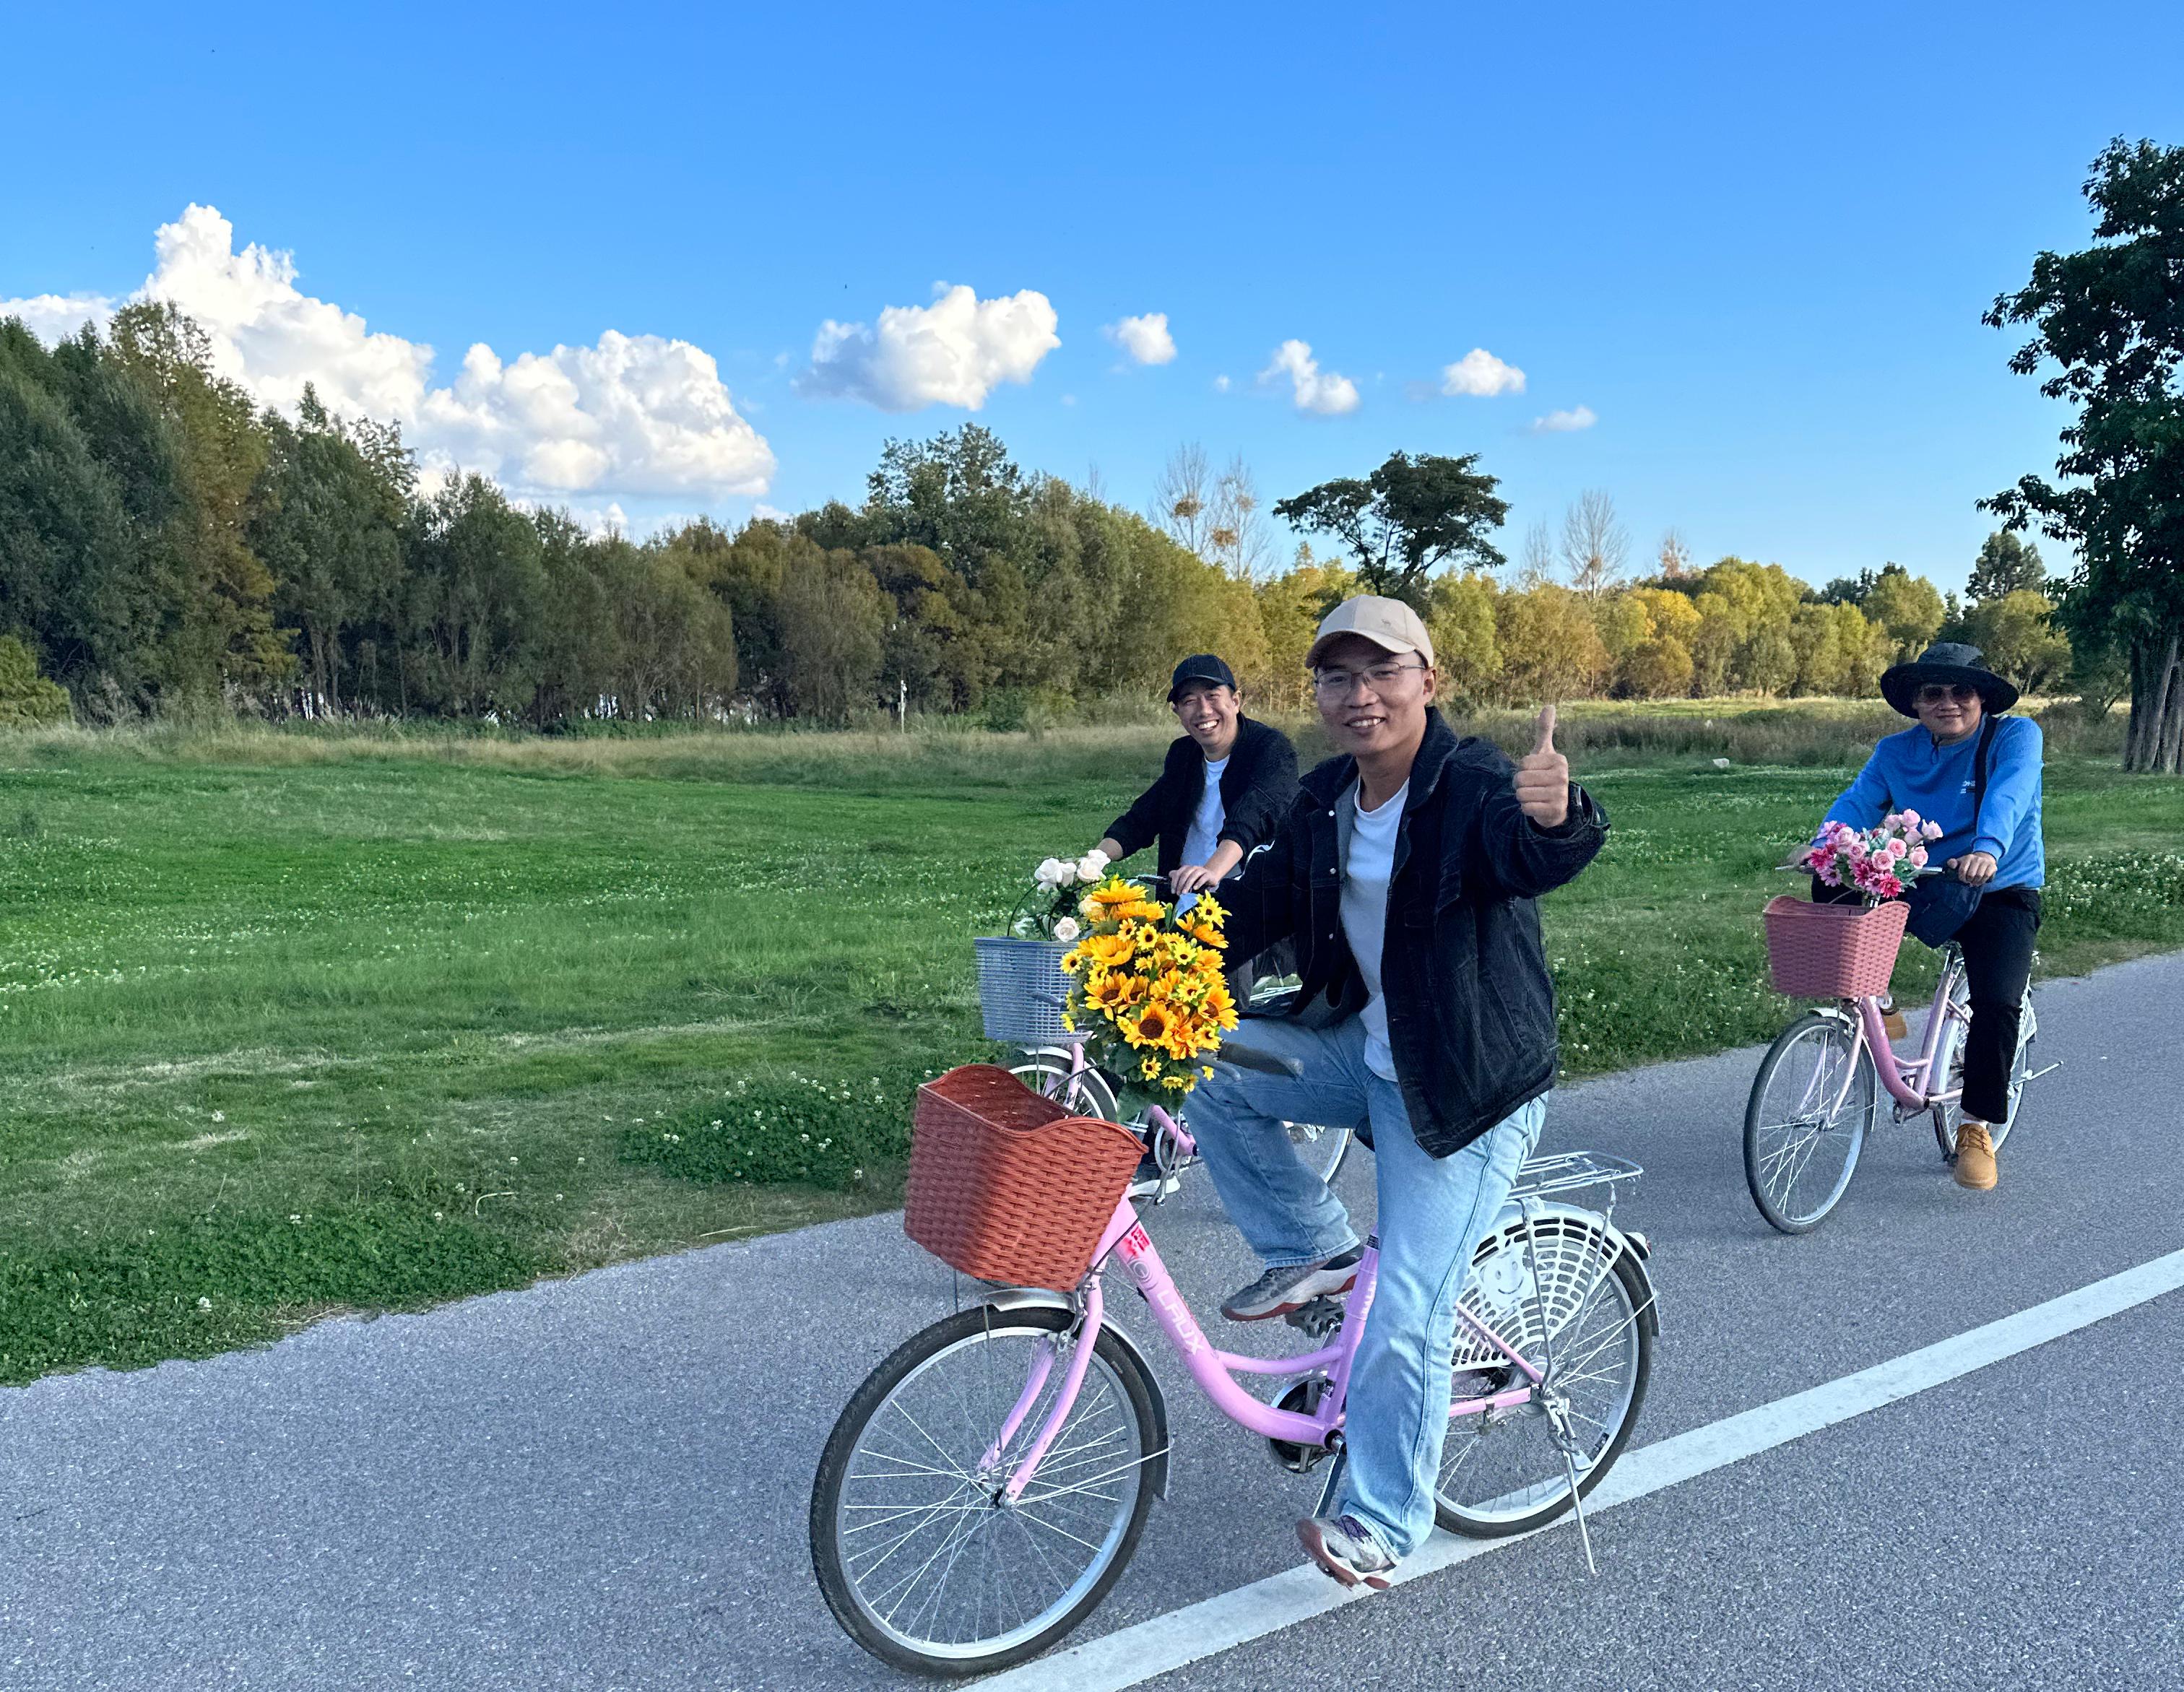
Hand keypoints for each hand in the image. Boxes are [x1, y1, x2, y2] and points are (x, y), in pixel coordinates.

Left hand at [1168, 863, 1218, 895]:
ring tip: (1184, 893)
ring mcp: (1201, 870)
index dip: (1174, 882)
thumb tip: (1170, 874)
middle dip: (1180, 885)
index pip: (1178, 873)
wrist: (1211, 875)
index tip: (1173, 891)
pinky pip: (1203, 878)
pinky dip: (1198, 883)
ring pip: (1193, 876)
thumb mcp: (1188, 877)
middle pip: (1185, 875)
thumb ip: (1179, 876)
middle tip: (1178, 893)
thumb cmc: (1197, 878)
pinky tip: (1195, 888)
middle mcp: (1193, 868)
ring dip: (1187, 885)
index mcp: (1187, 868)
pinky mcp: (1208, 875)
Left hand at [1514, 704, 1569, 828]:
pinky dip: (1526, 809)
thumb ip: (1544, 730)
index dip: (1521, 769)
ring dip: (1522, 797)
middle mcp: (1563, 776)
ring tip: (1534, 796)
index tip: (1533, 773)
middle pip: (1520, 779)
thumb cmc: (1546, 775)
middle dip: (1519, 785)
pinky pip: (1526, 808)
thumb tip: (1549, 705)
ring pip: (1521, 794)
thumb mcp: (1544, 752)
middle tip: (1532, 786)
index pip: (1523, 763)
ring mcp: (1560, 794)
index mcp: (1559, 760)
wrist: (1556, 805)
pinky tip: (1537, 807)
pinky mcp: (1555, 811)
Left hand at [1948, 851, 1997, 887]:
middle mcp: (1977, 858)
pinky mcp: (1992, 866)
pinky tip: (1980, 881)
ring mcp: (1985, 862)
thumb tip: (1951, 865)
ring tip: (1974, 882)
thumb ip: (1952, 863)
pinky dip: (1983, 880)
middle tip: (1969, 882)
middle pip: (1971, 874)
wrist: (1985, 858)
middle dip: (1969, 880)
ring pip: (1979, 876)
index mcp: (1968, 857)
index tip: (1963, 880)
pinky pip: (1987, 876)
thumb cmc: (1970, 863)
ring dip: (1976, 882)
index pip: (1962, 870)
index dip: (1962, 878)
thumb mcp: (1960, 862)